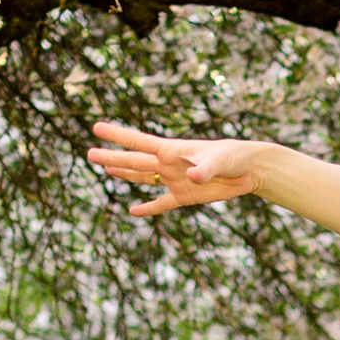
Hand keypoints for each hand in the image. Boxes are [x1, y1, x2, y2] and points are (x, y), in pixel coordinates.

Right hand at [87, 121, 263, 219]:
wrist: (250, 171)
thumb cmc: (235, 157)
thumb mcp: (220, 160)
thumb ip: (204, 168)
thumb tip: (191, 177)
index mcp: (173, 150)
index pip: (139, 142)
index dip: (117, 135)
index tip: (97, 127)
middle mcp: (170, 164)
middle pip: (135, 161)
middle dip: (112, 157)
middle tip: (89, 153)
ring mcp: (176, 180)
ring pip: (144, 178)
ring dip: (126, 175)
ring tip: (107, 170)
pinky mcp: (186, 196)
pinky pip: (161, 203)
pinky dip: (148, 208)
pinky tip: (134, 211)